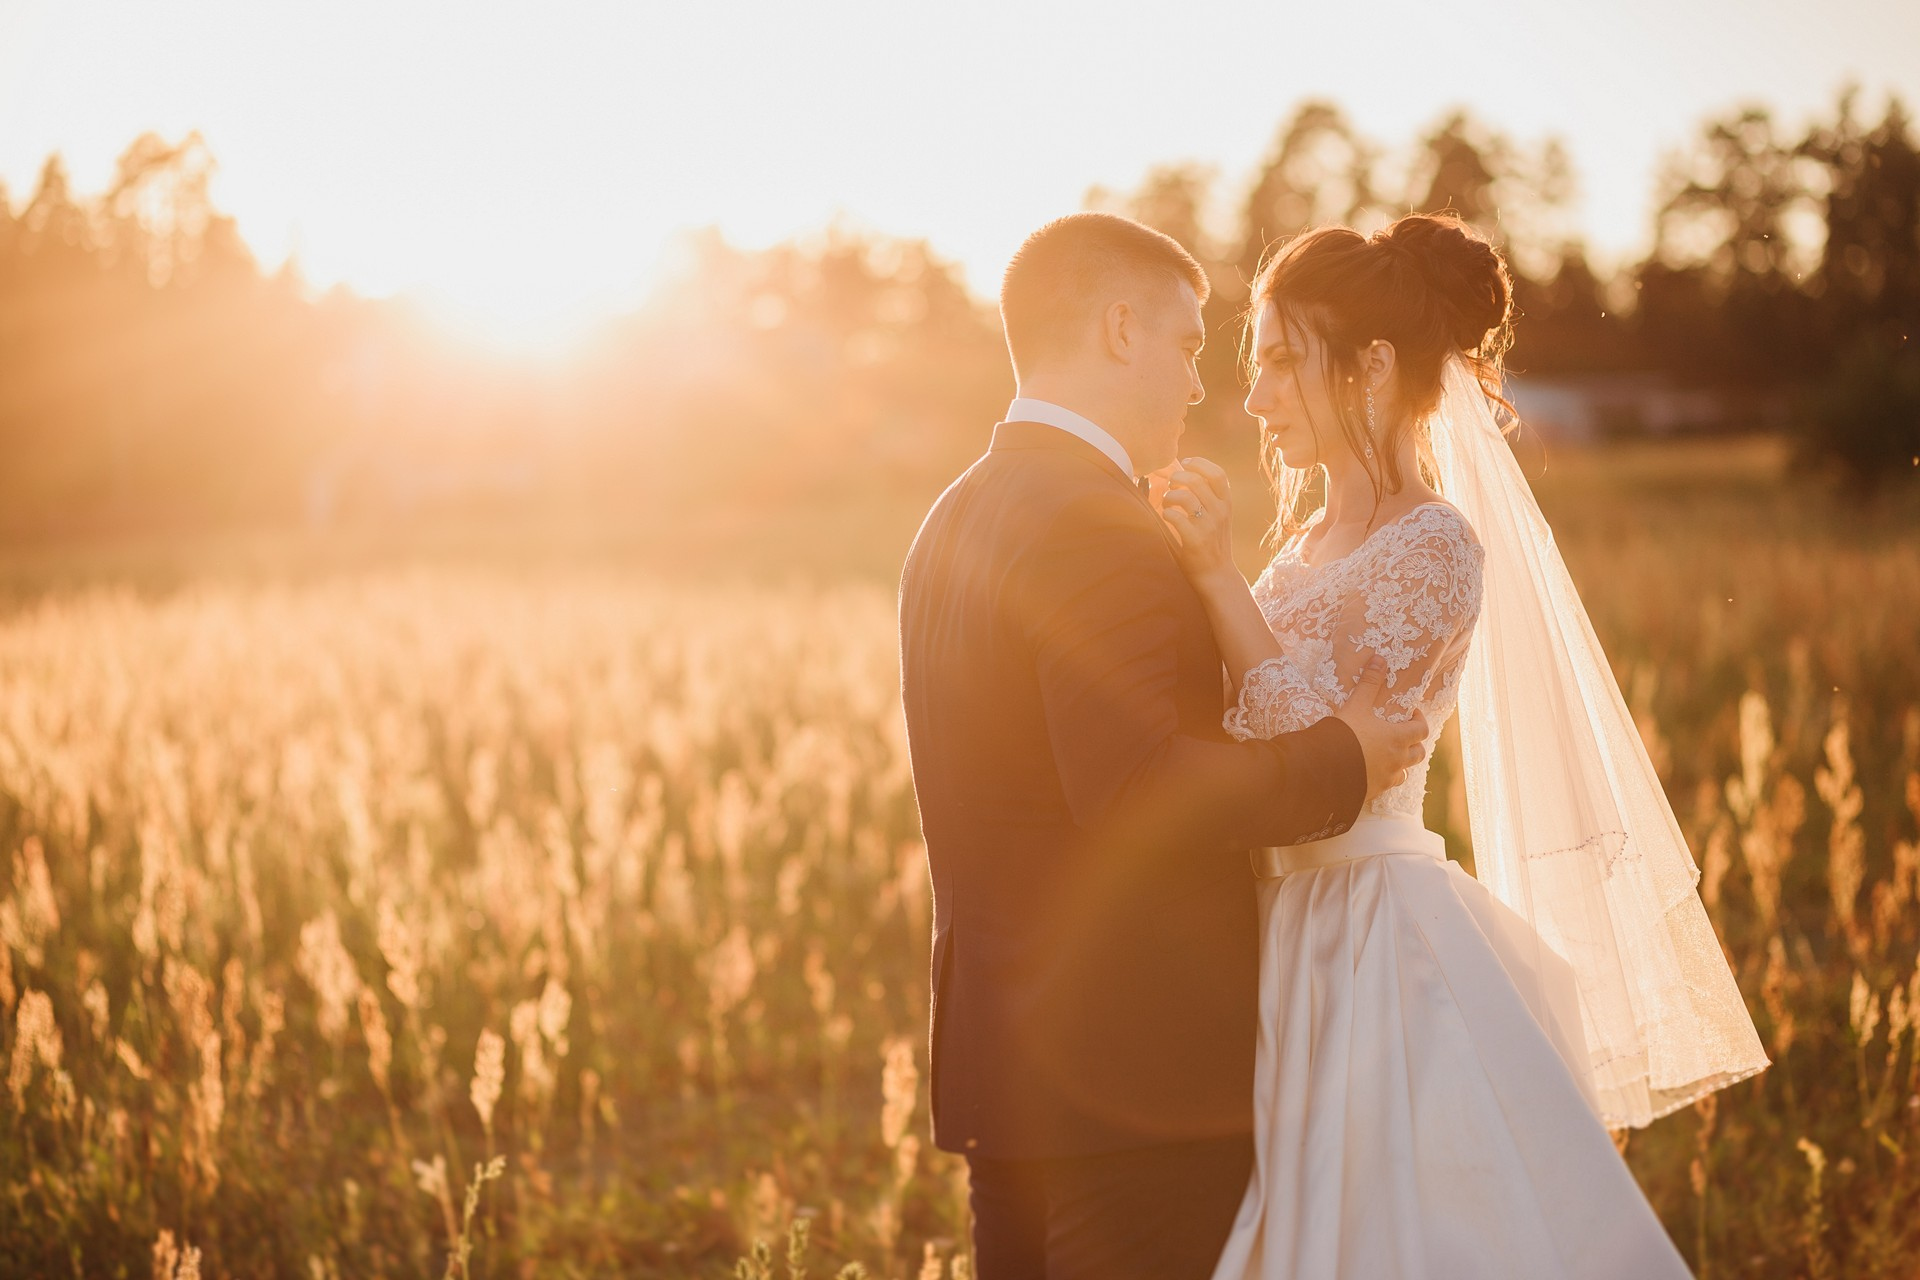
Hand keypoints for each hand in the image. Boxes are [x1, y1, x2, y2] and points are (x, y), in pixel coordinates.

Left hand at [1158, 457, 1234, 580]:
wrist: (1217, 574)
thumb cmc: (1212, 541)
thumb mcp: (1218, 516)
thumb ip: (1207, 496)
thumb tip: (1184, 471)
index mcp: (1226, 503)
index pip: (1218, 474)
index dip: (1200, 464)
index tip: (1185, 463)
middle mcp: (1220, 512)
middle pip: (1197, 481)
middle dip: (1177, 478)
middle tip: (1170, 485)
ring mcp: (1208, 526)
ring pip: (1184, 497)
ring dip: (1169, 496)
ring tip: (1167, 503)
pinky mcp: (1195, 540)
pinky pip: (1175, 517)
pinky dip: (1166, 513)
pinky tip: (1166, 517)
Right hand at [1332, 656, 1428, 800]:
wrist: (1323, 769)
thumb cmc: (1344, 734)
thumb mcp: (1356, 705)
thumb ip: (1369, 683)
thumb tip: (1379, 658)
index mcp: (1397, 738)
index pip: (1421, 730)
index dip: (1419, 720)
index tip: (1410, 714)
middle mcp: (1397, 760)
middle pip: (1418, 754)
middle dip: (1414, 744)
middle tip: (1402, 734)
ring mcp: (1386, 779)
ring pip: (1404, 773)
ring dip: (1401, 763)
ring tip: (1388, 755)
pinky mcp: (1372, 792)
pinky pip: (1386, 786)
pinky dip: (1383, 777)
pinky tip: (1371, 772)